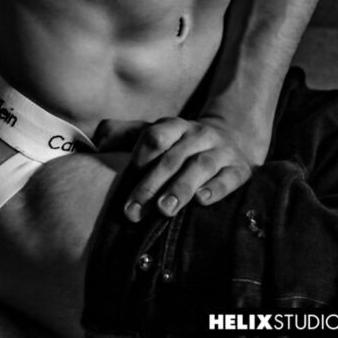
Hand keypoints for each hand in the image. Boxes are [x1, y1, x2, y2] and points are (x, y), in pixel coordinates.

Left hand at [104, 115, 265, 221]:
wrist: (231, 138)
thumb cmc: (182, 144)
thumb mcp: (157, 134)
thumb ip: (126, 135)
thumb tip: (97, 141)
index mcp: (175, 126)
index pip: (157, 134)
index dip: (143, 153)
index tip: (130, 172)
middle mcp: (198, 135)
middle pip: (173, 157)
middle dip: (151, 184)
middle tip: (134, 211)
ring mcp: (221, 151)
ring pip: (201, 167)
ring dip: (181, 188)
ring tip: (165, 209)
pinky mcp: (240, 169)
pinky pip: (229, 178)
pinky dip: (216, 189)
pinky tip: (202, 201)